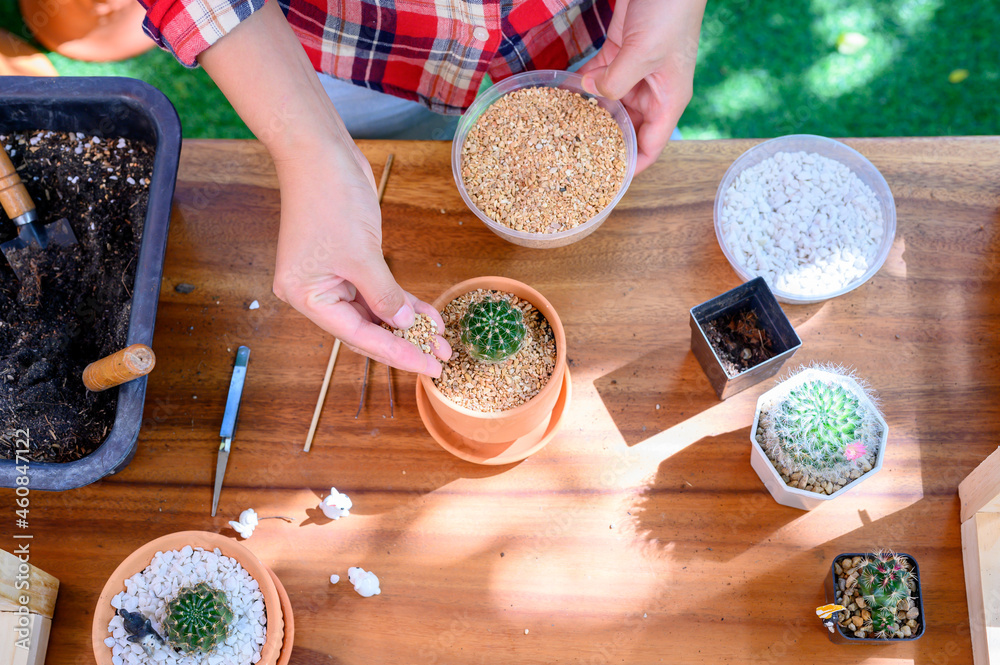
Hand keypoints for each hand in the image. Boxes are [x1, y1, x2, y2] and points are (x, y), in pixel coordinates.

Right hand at [271, 139, 451, 376]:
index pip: (358, 336)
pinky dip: (403, 302)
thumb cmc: (330, 198)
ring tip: (443, 341)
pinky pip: (379, 292)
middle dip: (406, 344)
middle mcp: (316, 292)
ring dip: (409, 325)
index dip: (397, 354)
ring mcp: (333, 277)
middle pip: (366, 330)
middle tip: (441, 359)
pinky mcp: (350, 262)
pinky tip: (429, 316)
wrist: (320, 152)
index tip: (429, 366)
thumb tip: (406, 325)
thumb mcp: (361, 254)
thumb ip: (385, 295)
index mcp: (306, 296)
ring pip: (376, 313)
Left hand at [579, 0, 705, 172]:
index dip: (633, 165)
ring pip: (610, 104)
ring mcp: (635, 72)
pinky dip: (582, 85)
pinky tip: (563, 96)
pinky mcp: (619, 53)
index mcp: (669, 99)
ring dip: (590, 114)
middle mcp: (653, 91)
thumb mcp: (644, 53)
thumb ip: (617, 81)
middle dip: (605, 142)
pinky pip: (598, 78)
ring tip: (563, 132)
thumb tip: (591, 93)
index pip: (652, 145)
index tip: (609, 182)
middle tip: (574, 159)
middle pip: (628, 129)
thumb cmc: (671, 12)